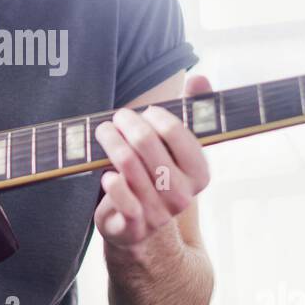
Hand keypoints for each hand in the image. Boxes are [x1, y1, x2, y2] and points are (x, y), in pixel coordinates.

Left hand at [92, 73, 212, 251]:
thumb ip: (191, 111)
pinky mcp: (134, 227)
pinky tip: (106, 172)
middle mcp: (182, 196)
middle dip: (127, 123)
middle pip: (147, 144)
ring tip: (103, 130)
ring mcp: (158, 213)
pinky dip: (111, 180)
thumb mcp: (176, 147)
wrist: (138, 227)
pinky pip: (121, 196)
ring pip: (127, 164)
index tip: (146, 111)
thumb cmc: (157, 176)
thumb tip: (200, 77)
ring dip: (110, 140)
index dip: (158, 116)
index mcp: (200, 174)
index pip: (179, 133)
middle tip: (118, 117)